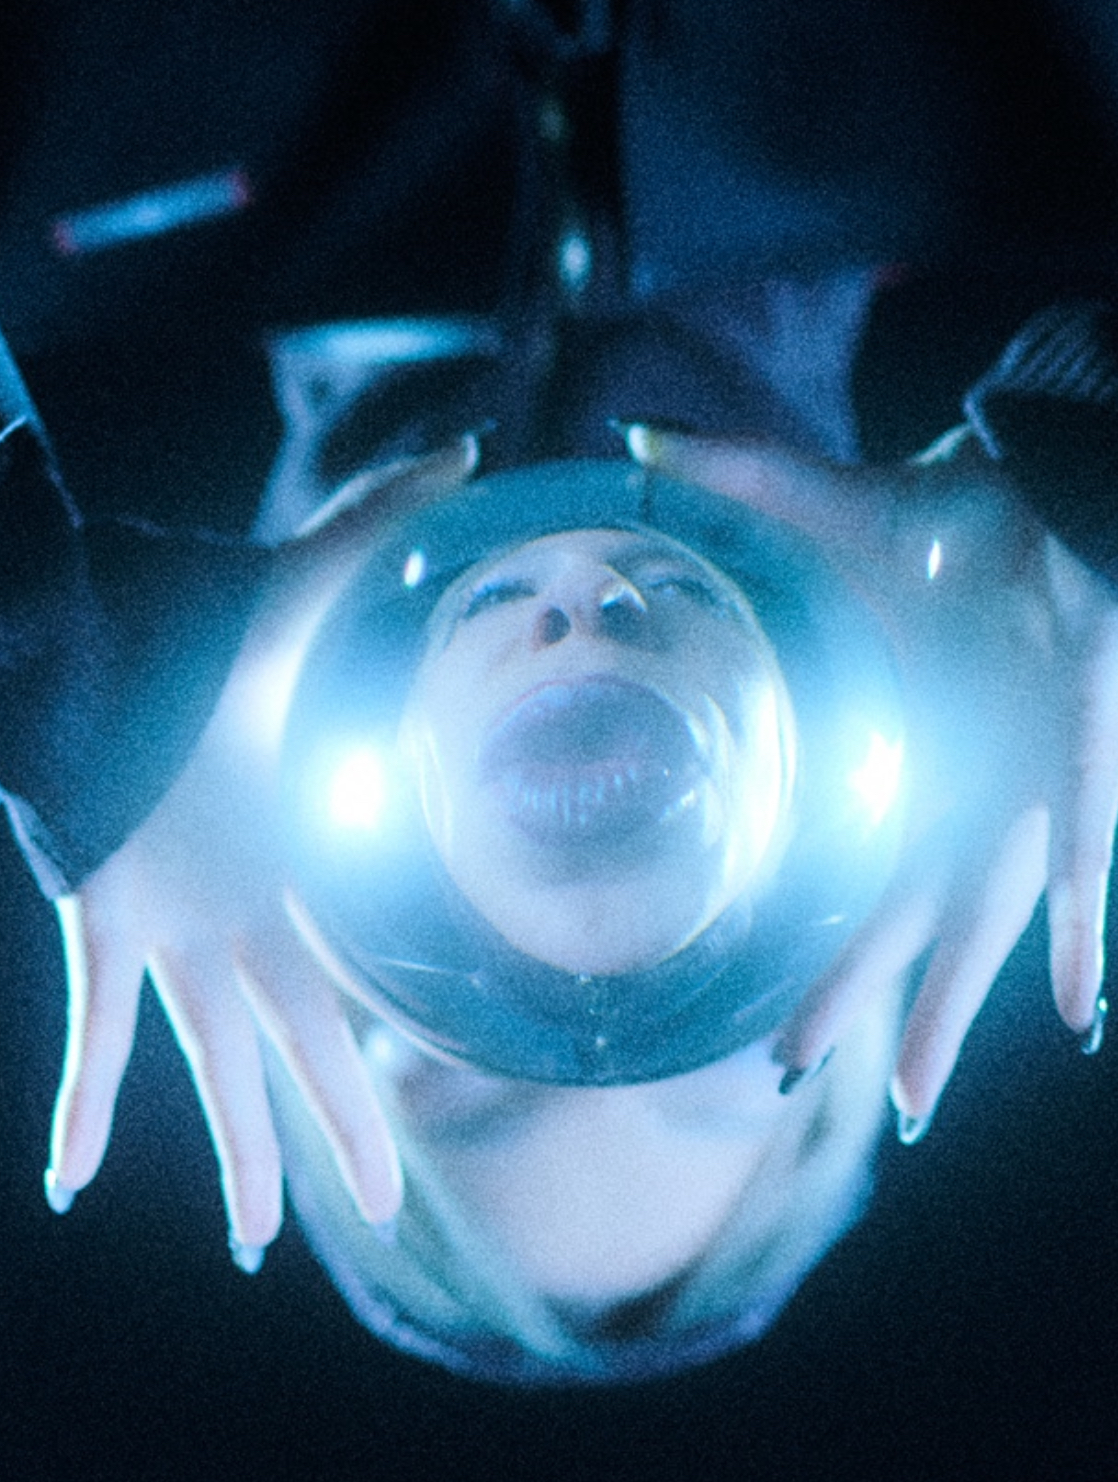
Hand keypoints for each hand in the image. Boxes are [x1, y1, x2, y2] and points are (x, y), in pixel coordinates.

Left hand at [45, 438, 476, 1263]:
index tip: (426, 1089)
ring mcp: (181, 930)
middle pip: (306, 1051)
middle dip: (341, 1133)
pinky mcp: (108, 922)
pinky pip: (96, 1031)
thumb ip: (390, 526)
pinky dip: (83, 1103)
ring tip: (257, 1239)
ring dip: (236, 1151)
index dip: (396, 1042)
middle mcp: (252, 919)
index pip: (366, 976)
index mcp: (308, 868)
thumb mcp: (317, 588)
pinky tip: (69, 1180)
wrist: (94, 641)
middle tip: (380, 1213)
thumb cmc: (208, 625)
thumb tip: (473, 453)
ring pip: (216, 1065)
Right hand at [625, 424, 1117, 1136]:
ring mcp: (1020, 790)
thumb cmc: (956, 515)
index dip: (812, 934)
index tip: (764, 1004)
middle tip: (783, 1073)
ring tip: (907, 1104)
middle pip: (897, 924)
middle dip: (844, 999)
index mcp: (903, 754)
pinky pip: (1078, 866)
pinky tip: (1081, 1014)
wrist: (1056, 489)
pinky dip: (1078, 938)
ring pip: (981, 928)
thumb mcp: (827, 512)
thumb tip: (635, 441)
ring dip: (950, 1014)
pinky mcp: (1078, 765)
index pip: (846, 868)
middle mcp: (959, 793)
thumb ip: (734, 480)